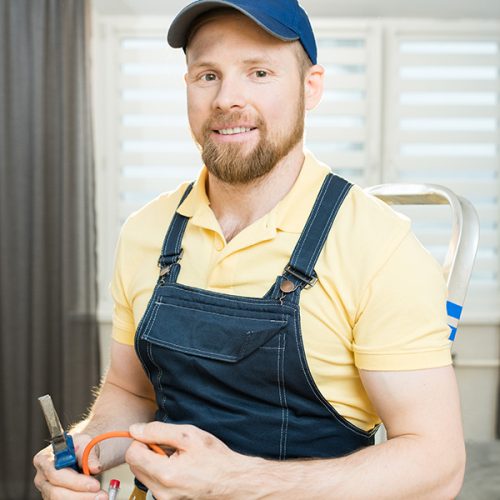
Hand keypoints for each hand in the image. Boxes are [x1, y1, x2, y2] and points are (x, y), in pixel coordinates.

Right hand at [33, 433, 106, 498]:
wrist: (77, 451)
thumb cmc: (77, 446)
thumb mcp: (85, 443)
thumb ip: (89, 454)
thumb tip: (95, 467)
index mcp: (45, 459)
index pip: (56, 474)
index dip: (76, 482)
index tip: (94, 485)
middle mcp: (42, 477)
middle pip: (57, 492)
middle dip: (81, 495)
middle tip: (101, 495)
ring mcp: (46, 490)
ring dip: (82, 499)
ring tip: (100, 496)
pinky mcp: (52, 498)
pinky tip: (92, 497)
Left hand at [126, 422, 256, 499]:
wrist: (233, 480)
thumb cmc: (215, 458)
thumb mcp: (189, 435)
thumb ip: (158, 431)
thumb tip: (135, 430)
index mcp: (166, 474)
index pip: (132, 454)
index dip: (141, 440)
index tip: (156, 436)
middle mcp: (162, 491)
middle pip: (135, 466)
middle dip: (147, 451)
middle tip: (169, 445)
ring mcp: (165, 499)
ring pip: (143, 474)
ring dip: (153, 462)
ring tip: (176, 456)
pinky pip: (154, 483)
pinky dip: (160, 472)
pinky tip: (178, 467)